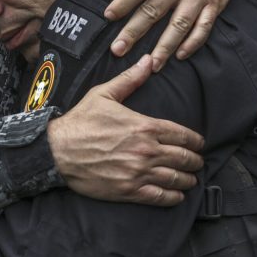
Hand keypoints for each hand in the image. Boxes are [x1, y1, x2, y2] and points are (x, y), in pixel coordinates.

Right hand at [47, 54, 204, 206]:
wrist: (57, 151)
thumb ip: (130, 79)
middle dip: (195, 160)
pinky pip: (160, 197)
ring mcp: (138, 173)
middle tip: (198, 161)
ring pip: (175, 178)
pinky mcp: (129, 191)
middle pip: (183, 158)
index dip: (195, 140)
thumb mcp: (104, 94)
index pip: (181, 135)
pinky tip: (178, 195)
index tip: (199, 143)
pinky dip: (173, 197)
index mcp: (144, 126)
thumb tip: (148, 60)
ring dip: (188, 179)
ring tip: (192, 178)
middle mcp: (146, 151)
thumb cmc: (80, 122)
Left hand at [105, 0, 252, 68]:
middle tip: (118, 50)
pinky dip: (193, 43)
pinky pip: (203, 28)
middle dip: (134, 33)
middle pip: (153, 12)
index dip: (122, 3)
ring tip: (151, 64)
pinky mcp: (215, 4)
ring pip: (179, 26)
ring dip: (164, 47)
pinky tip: (180, 55)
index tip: (108, 17)